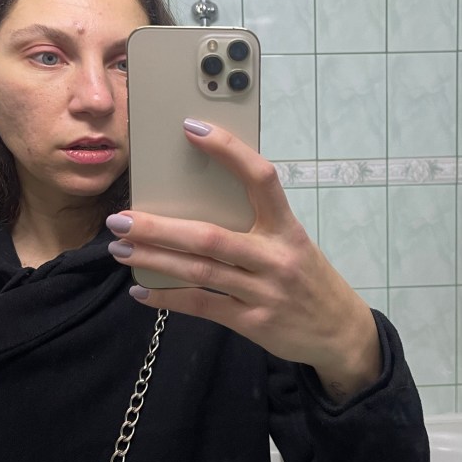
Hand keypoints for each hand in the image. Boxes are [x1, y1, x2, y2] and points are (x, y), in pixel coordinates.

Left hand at [107, 120, 381, 401]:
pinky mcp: (253, 322)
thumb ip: (257, 226)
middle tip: (120, 218)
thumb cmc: (309, 279)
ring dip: (154, 259)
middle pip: (210, 237)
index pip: (261, 178)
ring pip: (199, 271)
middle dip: (159, 227)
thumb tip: (196, 204)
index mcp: (287, 227)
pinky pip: (202, 305)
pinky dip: (168, 298)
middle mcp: (276, 257)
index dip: (229, 150)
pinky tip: (141, 291)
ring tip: (120, 249)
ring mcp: (264, 292)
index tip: (192, 129)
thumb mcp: (294, 244)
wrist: (341, 333)